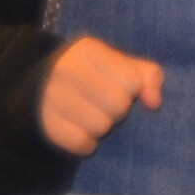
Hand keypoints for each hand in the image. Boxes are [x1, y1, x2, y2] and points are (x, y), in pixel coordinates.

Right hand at [38, 36, 164, 155]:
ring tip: (92, 117)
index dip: (133, 91)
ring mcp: (50, 96)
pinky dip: (86, 144)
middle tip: (106, 107)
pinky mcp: (43, 122)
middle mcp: (65, 68)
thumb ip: (148, 76)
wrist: (41, 91)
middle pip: (117, 104)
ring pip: (99, 126)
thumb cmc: (94, 77)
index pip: (131, 80)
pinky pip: (80, 143)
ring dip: (102, 128)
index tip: (122, 89)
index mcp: (88, 50)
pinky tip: (81, 132)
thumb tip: (154, 102)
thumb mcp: (121, 65)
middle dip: (119, 111)